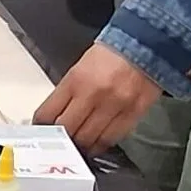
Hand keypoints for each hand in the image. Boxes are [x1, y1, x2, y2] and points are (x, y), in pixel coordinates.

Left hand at [35, 44, 162, 151]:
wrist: (148, 44)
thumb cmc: (114, 54)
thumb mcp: (81, 67)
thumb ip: (69, 92)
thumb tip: (56, 115)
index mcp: (76, 80)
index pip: (48, 112)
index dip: (42, 125)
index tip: (43, 129)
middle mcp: (93, 94)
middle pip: (67, 129)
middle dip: (61, 138)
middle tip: (60, 141)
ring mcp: (114, 106)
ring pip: (89, 139)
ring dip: (81, 146)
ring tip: (78, 146)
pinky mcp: (132, 114)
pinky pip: (111, 138)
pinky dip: (101, 145)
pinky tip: (96, 145)